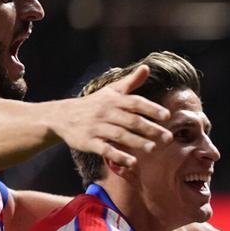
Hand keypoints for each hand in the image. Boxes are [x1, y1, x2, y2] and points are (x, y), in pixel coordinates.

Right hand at [57, 65, 173, 167]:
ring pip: (119, 135)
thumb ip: (130, 82)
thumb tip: (146, 67)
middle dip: (150, 129)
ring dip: (137, 142)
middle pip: (131, 121)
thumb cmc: (93, 103)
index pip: (135, 103)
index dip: (152, 109)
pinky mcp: (88, 142)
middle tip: (168, 138)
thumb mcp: (110, 91)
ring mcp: (97, 127)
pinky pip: (105, 149)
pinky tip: (132, 162)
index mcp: (114, 100)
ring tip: (153, 149)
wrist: (61, 116)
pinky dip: (118, 156)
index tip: (167, 116)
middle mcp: (106, 112)